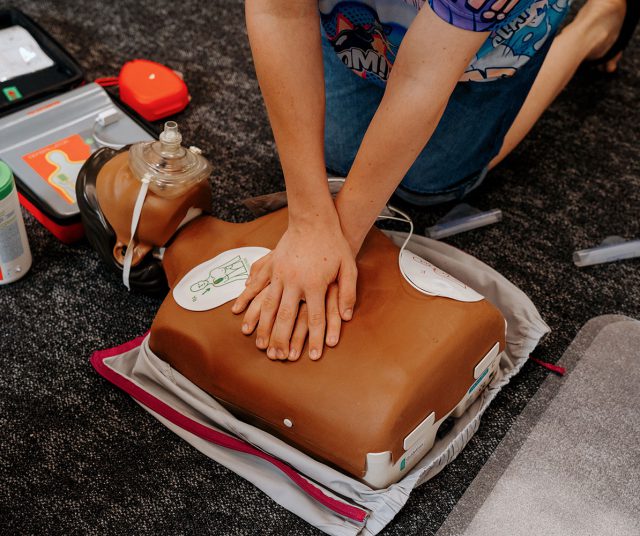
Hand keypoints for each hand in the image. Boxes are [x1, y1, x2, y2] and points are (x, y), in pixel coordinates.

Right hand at [232, 219, 356, 359]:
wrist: (314, 219)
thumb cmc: (334, 244)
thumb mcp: (348, 268)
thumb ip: (347, 293)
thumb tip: (347, 316)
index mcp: (315, 284)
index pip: (316, 319)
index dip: (315, 340)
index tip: (312, 357)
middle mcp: (295, 282)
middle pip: (287, 317)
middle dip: (282, 340)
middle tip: (279, 357)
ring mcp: (280, 273)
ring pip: (268, 305)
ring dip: (262, 327)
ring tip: (259, 344)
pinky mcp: (271, 266)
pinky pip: (256, 286)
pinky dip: (246, 300)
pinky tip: (239, 312)